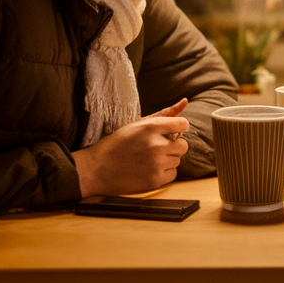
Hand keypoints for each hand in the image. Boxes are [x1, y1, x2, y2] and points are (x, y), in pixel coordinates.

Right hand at [72, 99, 189, 196]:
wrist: (98, 169)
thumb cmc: (118, 144)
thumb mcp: (138, 124)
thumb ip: (164, 114)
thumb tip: (185, 101)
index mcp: (150, 128)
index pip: (182, 124)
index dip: (178, 128)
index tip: (171, 132)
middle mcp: (156, 145)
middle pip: (183, 145)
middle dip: (174, 146)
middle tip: (158, 148)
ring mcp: (156, 164)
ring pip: (178, 160)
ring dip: (168, 160)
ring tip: (149, 159)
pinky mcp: (155, 180)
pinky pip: (173, 174)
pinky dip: (164, 172)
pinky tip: (149, 169)